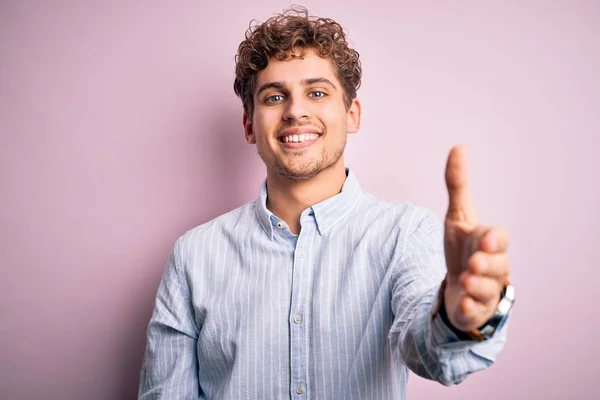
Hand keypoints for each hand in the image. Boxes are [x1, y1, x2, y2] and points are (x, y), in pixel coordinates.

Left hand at [442, 146, 509, 331]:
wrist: (459, 285)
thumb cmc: (464, 248)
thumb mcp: (457, 216)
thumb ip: (458, 186)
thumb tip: (458, 148)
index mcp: (490, 244)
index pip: (499, 240)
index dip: (494, 240)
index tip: (486, 238)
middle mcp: (493, 268)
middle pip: (497, 266)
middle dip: (487, 264)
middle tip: (474, 262)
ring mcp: (485, 291)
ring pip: (487, 290)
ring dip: (477, 285)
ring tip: (465, 280)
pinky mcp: (473, 310)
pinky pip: (474, 311)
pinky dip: (469, 307)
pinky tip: (462, 303)